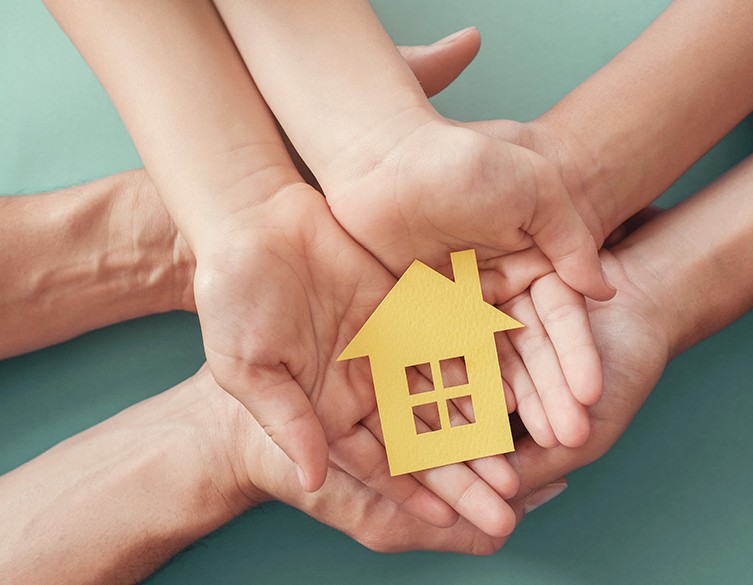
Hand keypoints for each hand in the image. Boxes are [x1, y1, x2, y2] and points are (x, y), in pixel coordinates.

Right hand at [203, 239, 667, 552]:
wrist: (248, 228)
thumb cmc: (232, 301)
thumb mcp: (247, 368)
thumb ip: (286, 421)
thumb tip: (312, 477)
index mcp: (326, 407)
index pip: (376, 461)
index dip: (413, 491)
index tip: (452, 520)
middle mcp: (365, 383)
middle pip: (422, 437)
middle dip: (462, 472)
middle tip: (507, 505)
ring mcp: (390, 345)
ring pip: (444, 394)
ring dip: (480, 426)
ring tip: (519, 457)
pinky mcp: (408, 306)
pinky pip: (450, 338)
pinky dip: (479, 363)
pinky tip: (513, 387)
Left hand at [304, 29, 608, 447]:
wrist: (381, 157)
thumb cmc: (460, 162)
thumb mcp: (531, 188)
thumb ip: (568, 237)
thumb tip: (605, 291)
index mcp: (529, 263)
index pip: (560, 320)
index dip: (577, 356)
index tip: (593, 393)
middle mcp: (495, 294)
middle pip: (527, 352)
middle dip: (550, 392)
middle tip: (569, 436)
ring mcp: (454, 310)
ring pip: (487, 364)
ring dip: (509, 402)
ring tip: (529, 443)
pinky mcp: (415, 320)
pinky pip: (439, 361)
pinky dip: (456, 391)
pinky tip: (472, 423)